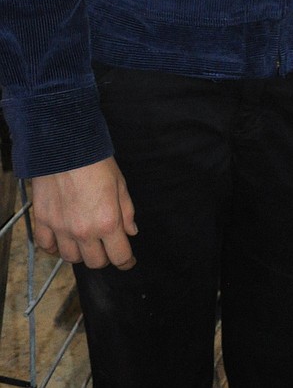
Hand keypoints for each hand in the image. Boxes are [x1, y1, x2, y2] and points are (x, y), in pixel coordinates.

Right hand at [31, 156, 137, 270]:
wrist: (66, 147)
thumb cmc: (97, 162)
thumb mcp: (121, 184)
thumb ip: (127, 212)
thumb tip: (131, 231)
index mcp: (108, 222)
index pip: (119, 256)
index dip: (126, 261)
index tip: (128, 261)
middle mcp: (84, 231)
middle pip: (95, 262)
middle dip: (105, 257)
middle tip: (107, 247)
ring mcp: (61, 229)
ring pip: (71, 258)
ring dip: (81, 253)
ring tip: (85, 242)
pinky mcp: (44, 222)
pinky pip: (47, 247)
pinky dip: (55, 248)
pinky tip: (62, 240)